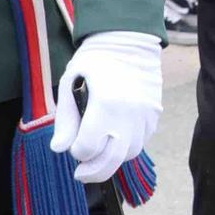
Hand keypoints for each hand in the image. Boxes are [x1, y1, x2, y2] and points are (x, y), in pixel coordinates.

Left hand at [51, 31, 161, 182]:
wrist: (129, 39)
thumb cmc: (96, 60)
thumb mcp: (71, 83)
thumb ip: (65, 119)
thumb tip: (60, 149)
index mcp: (105, 104)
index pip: (87, 148)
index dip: (75, 151)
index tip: (71, 145)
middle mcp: (129, 114)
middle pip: (111, 160)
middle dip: (93, 172)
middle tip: (81, 174)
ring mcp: (145, 116)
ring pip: (129, 154)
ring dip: (112, 158)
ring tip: (99, 151)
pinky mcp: (155, 115)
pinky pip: (142, 141)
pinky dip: (127, 145)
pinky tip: (115, 137)